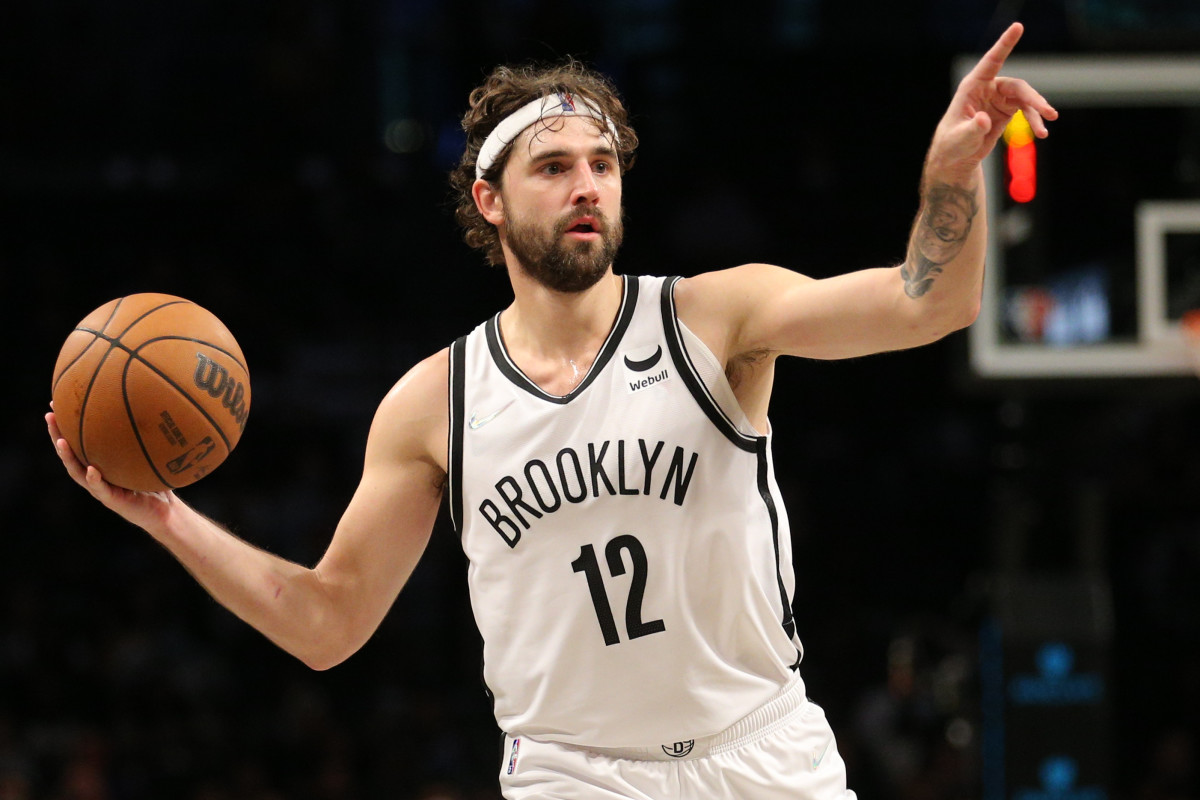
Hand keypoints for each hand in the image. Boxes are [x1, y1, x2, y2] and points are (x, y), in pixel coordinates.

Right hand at [46, 407, 177, 533]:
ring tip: (60, 441)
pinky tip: (90, 469)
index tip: (56, 402)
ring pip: (77, 472)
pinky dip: (94, 479)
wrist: (165, 511)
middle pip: (70, 453)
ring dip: (67, 457)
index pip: (78, 441)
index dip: (66, 424)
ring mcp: (101, 488)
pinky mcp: (113, 501)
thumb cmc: (155, 480)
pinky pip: (100, 489)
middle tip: (49, 416)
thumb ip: (145, 436)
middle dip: (57, 435)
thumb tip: (150, 404)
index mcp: (99, 463)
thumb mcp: (149, 454)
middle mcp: (95, 474)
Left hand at [930, 22, 1057, 177]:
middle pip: (1017, 86)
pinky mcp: (1007, 110)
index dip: (1004, 44)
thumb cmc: (952, 145)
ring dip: (1037, 111)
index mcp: (972, 87)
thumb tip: (983, 120)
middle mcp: (988, 88)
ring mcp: (999, 98)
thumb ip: (973, 129)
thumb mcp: (960, 139)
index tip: (1018, 26)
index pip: (991, 61)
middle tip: (1048, 112)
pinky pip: (1026, 110)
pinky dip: (1035, 120)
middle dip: (1034, 99)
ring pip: (1025, 98)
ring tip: (1044, 132)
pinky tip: (1042, 133)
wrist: (956, 158)